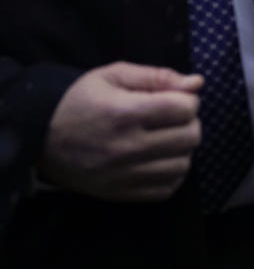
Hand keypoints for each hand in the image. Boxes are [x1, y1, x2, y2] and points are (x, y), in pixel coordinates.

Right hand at [39, 62, 201, 201]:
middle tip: (173, 118)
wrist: (40, 136)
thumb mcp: (114, 75)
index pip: (185, 109)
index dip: (188, 100)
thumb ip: (158, 76)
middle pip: (190, 137)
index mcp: (124, 112)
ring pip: (183, 165)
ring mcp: (123, 174)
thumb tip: (197, 83)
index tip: (175, 99)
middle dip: (189, 123)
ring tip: (166, 139)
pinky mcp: (121, 193)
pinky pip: (167, 189)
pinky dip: (171, 174)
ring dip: (182, 149)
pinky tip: (159, 159)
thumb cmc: (81, 99)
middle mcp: (126, 147)